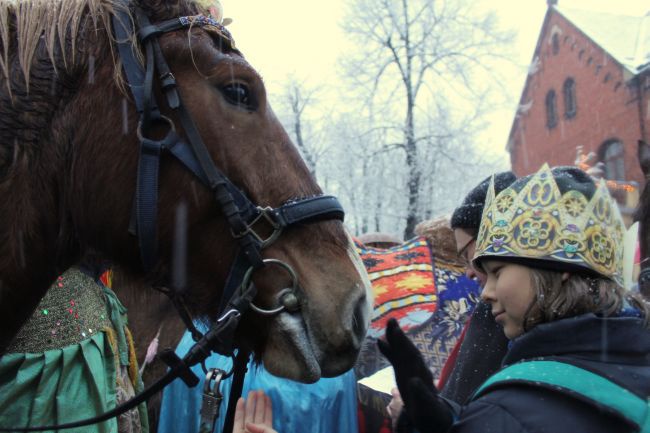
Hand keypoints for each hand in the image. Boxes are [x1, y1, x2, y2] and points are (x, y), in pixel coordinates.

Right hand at [233, 390, 277, 432]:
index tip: (267, 396)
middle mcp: (256, 430)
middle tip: (260, 390)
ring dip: (249, 403)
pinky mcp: (236, 432)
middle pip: (258, 413)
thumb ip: (264, 428)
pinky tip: (241, 400)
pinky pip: (237, 420)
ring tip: (252, 392)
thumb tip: (249, 424)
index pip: (267, 416)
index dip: (267, 406)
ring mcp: (246, 431)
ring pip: (248, 415)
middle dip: (259, 401)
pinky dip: (238, 410)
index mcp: (266, 431)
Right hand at [378, 318, 454, 432]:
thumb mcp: (427, 404)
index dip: (404, 344)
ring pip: (401, 351)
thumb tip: (414, 381)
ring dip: (395, 338)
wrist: (430, 415)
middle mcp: (416, 368)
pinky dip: (388, 350)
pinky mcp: (403, 372)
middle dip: (399, 336)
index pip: (412, 356)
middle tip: (391, 321)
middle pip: (407, 349)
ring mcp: (409, 369)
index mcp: (422, 374)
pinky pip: (395, 358)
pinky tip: (379, 341)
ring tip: (388, 323)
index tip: (397, 332)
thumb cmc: (430, 411)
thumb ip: (421, 393)